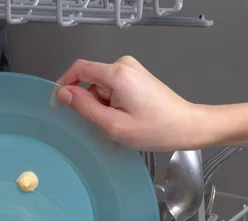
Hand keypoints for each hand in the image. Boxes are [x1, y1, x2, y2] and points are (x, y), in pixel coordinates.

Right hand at [56, 56, 214, 150]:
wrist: (187, 126)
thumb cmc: (157, 129)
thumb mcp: (114, 125)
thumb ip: (85, 108)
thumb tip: (64, 94)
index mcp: (117, 74)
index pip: (79, 69)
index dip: (64, 85)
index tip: (60, 104)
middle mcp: (124, 65)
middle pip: (91, 80)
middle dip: (91, 104)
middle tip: (106, 125)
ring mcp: (132, 70)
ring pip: (102, 87)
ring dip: (104, 107)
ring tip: (121, 124)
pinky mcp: (137, 78)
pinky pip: (113, 89)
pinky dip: (113, 105)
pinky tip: (127, 119)